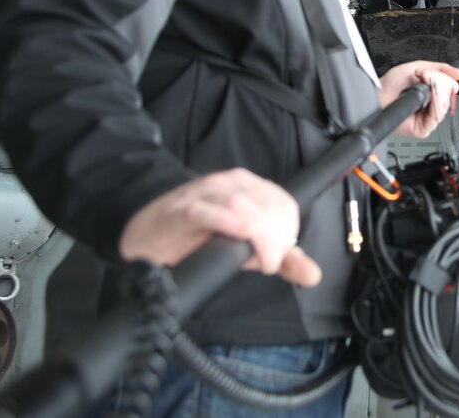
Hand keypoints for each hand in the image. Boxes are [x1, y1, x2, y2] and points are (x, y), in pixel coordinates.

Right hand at [119, 169, 321, 287]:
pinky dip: (228, 222)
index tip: (277, 258)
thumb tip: (314, 274)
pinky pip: (207, 210)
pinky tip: (237, 236)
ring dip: (259, 236)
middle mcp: (229, 185)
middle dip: (276, 239)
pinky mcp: (179, 210)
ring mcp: (203, 194)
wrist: (144, 235)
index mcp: (249, 188)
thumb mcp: (245, 249)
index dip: (288, 233)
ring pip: (244, 206)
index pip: (285, 204)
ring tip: (256, 261)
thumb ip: (280, 260)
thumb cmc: (196, 239)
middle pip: (268, 206)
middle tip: (266, 264)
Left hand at [380, 60, 458, 137]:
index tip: (443, 75)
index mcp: (431, 95)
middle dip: (440, 85)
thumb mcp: (418, 68)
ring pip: (444, 108)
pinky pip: (436, 117)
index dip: (448, 82)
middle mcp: (430, 108)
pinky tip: (429, 97)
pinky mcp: (423, 129)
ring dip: (437, 93)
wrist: (378, 95)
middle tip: (428, 77)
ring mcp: (427, 119)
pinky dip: (435, 105)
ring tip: (425, 83)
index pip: (450, 91)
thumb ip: (440, 69)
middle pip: (448, 99)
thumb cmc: (391, 84)